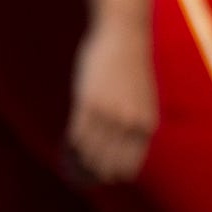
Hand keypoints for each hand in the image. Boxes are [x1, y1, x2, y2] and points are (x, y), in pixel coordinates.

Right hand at [66, 18, 156, 185]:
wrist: (125, 35)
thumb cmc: (130, 68)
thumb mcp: (142, 99)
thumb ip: (135, 123)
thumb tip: (121, 145)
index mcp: (146, 126)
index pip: (128, 168)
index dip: (110, 175)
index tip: (97, 174)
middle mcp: (130, 124)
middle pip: (107, 167)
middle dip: (91, 173)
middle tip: (77, 169)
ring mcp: (110, 115)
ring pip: (89, 155)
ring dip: (77, 162)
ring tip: (70, 158)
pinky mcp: (89, 103)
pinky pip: (76, 137)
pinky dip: (69, 146)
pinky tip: (65, 144)